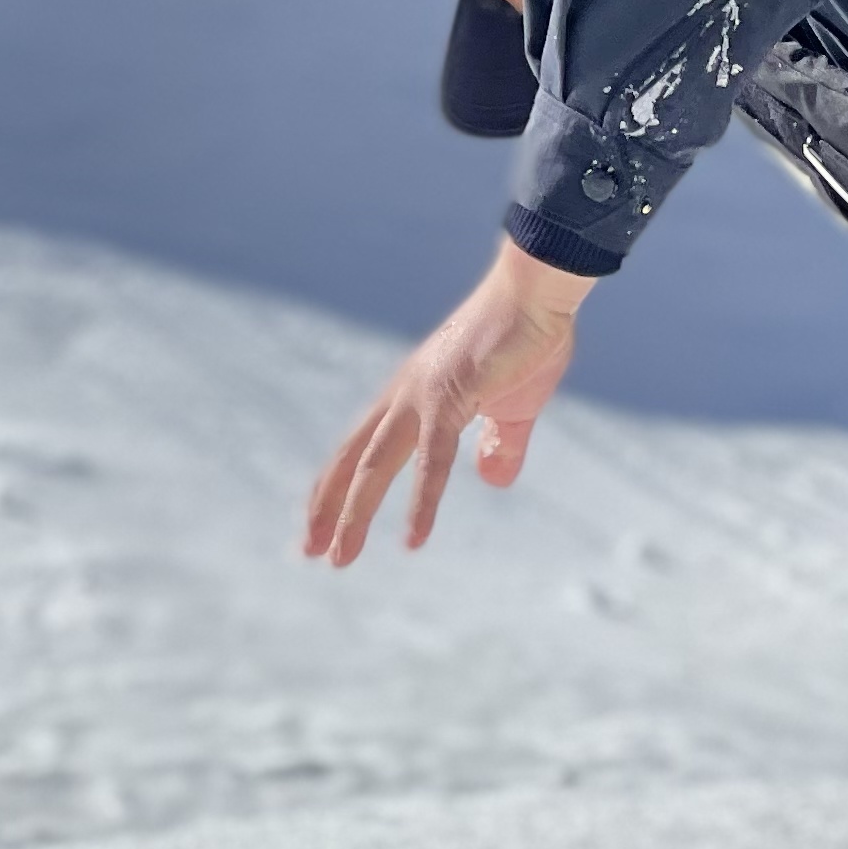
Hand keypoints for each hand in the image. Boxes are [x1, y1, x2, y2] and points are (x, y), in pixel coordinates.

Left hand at [301, 242, 594, 565]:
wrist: (539, 291)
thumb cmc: (528, 337)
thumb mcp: (516, 405)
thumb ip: (500, 443)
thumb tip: (493, 480)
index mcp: (413, 394)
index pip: (361, 448)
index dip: (339, 487)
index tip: (320, 525)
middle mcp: (403, 396)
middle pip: (352, 460)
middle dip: (327, 508)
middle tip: (309, 552)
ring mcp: (421, 396)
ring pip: (374, 465)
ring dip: (354, 514)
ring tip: (339, 557)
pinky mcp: (450, 398)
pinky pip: (431, 461)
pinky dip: (420, 502)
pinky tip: (413, 538)